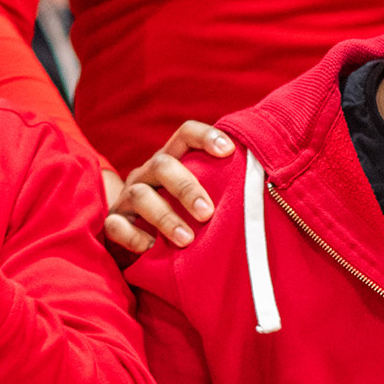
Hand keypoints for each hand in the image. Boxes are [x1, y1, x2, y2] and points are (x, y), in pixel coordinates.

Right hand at [104, 120, 230, 253]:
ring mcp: (127, 198)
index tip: (228, 151)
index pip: (185, 134)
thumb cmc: (180, 214)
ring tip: (186, 239)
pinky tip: (150, 248)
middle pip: (163, 165)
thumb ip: (222, 187)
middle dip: (186, 187)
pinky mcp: (113, 223)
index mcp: (171, 160)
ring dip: (165, 216)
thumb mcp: (199, 196)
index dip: (205, 137)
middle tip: (208, 212)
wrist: (133, 238)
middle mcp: (148, 173)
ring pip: (140, 196)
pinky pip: (116, 225)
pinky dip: (133, 236)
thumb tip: (271, 186)